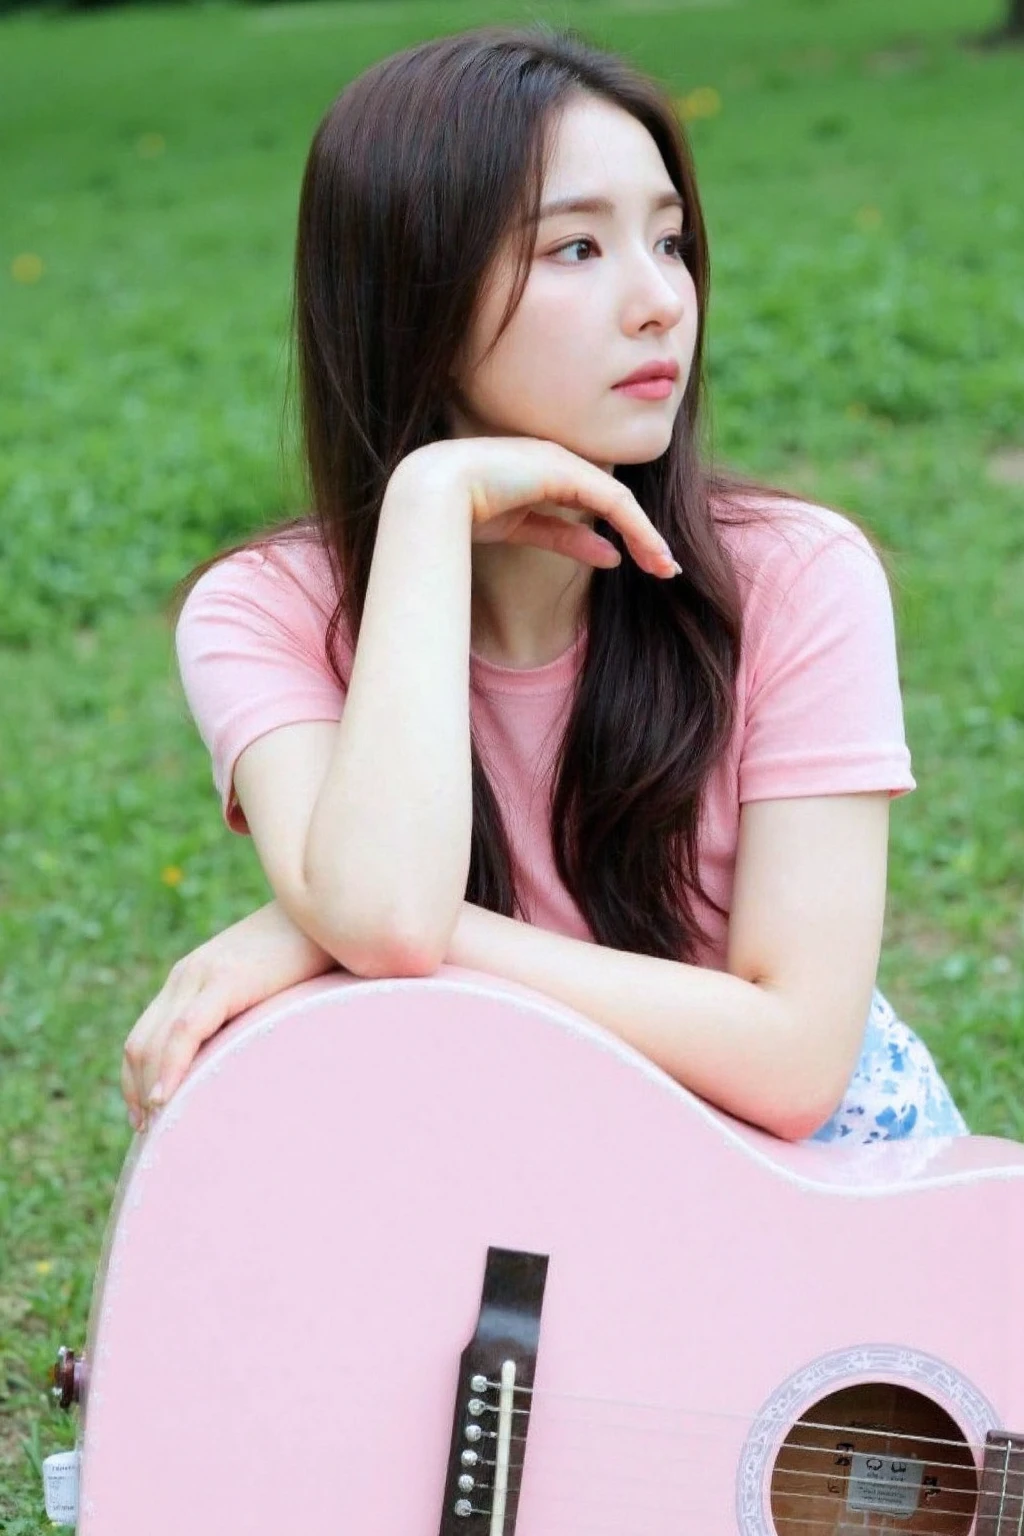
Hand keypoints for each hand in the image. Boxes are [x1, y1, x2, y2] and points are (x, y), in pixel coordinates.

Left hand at [121, 900, 336, 1132]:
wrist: (334, 913)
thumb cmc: (310, 956)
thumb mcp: (266, 989)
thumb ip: (245, 1015)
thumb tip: (246, 1063)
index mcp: (192, 978)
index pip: (145, 1036)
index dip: (137, 1080)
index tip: (147, 1117)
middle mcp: (187, 975)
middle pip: (140, 1044)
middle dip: (136, 1092)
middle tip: (149, 1135)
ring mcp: (202, 975)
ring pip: (154, 1042)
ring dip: (148, 1088)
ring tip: (158, 1128)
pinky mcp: (226, 979)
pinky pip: (185, 1031)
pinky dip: (170, 1066)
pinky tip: (168, 1097)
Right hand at [387, 436, 680, 577]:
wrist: (432, 492)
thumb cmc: (461, 511)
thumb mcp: (521, 530)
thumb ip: (562, 537)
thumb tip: (609, 557)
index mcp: (542, 471)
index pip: (594, 501)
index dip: (623, 532)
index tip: (644, 563)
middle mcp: (558, 461)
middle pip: (613, 502)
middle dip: (644, 536)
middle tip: (667, 569)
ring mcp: (562, 463)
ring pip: (618, 503)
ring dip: (646, 536)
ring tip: (665, 567)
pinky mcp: (566, 471)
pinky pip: (612, 502)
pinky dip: (635, 528)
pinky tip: (648, 551)